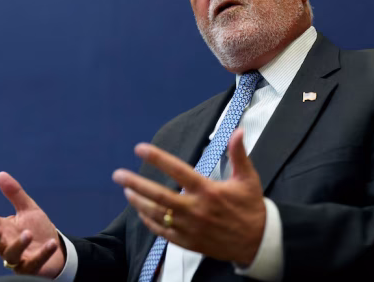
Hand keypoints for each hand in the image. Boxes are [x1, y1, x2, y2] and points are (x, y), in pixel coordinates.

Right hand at [0, 172, 64, 277]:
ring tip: (28, 233)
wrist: (56, 250)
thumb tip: (0, 174)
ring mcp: (18, 259)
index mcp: (4, 229)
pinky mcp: (31, 269)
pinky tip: (51, 243)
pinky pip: (34, 263)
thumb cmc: (37, 230)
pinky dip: (43, 254)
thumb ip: (14, 194)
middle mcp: (7, 245)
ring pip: (11, 256)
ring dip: (19, 244)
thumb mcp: (28, 209)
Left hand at [112, 128, 265, 265]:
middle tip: (117, 174)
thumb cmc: (250, 207)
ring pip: (156, 214)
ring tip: (126, 190)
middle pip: (157, 195)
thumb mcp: (248, 178)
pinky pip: (161, 231)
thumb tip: (237, 131)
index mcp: (208, 191)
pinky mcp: (187, 241)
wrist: (256, 242)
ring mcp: (188, 227)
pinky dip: (149, 221)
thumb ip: (239, 154)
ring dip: (138, 201)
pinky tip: (141, 212)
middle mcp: (195, 209)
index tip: (140, 148)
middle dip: (135, 183)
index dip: (157, 158)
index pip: (177, 170)